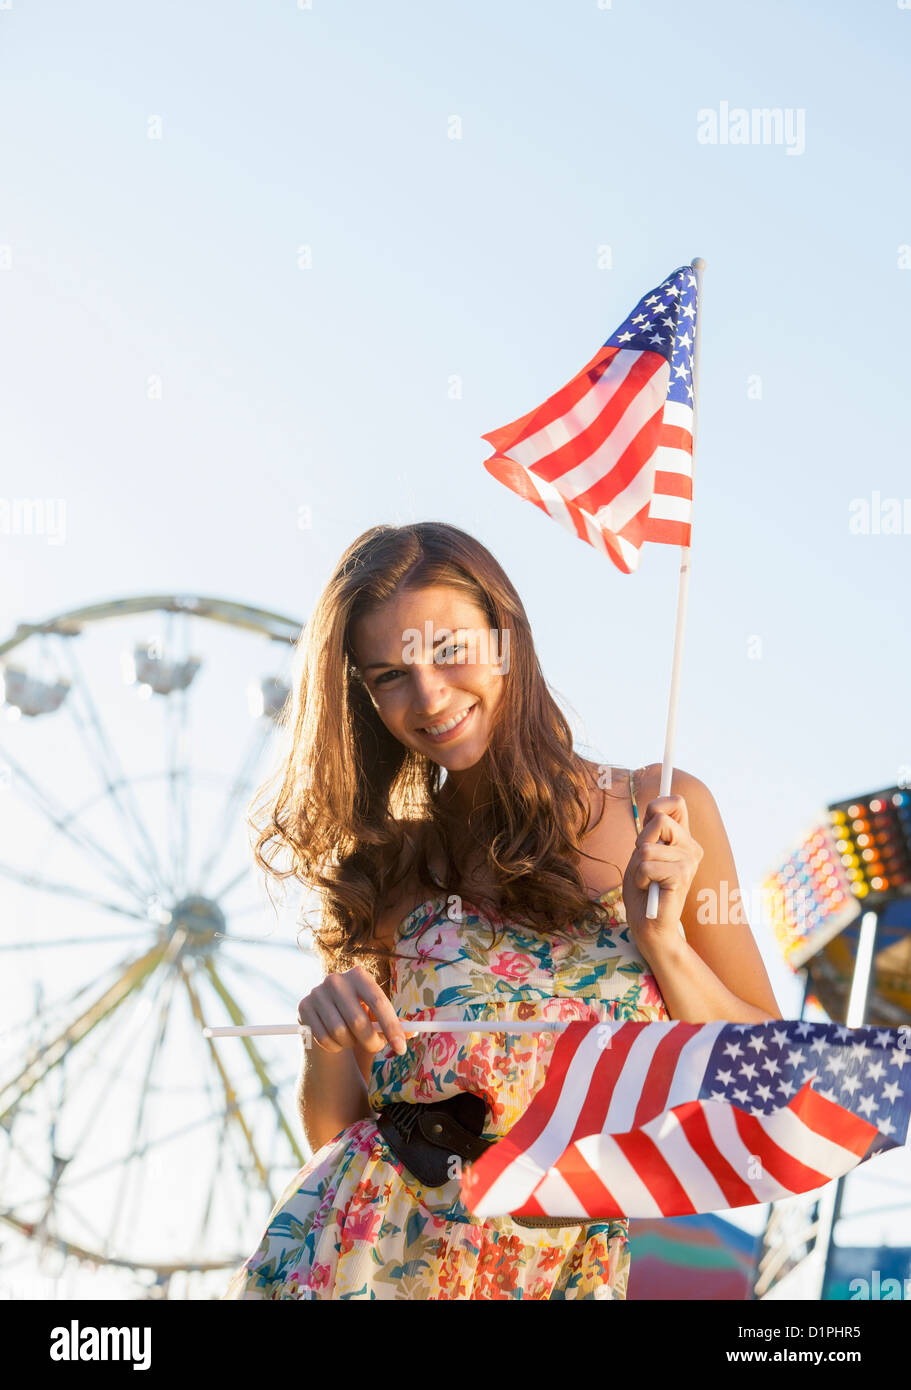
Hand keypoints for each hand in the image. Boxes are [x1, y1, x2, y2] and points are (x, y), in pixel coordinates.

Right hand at [297, 965, 416, 1056]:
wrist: (325, 1011)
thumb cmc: (359, 1012)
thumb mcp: (375, 1012)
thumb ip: (394, 1022)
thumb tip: (413, 1032)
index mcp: (359, 975)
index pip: (379, 1002)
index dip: (391, 1027)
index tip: (401, 1048)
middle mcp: (336, 980)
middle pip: (358, 1021)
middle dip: (372, 1041)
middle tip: (376, 1048)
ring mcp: (317, 992)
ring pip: (340, 1033)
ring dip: (351, 1044)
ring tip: (353, 1039)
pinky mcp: (304, 1007)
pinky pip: (323, 1039)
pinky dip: (335, 1047)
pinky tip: (337, 1040)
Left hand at [622, 793, 703, 954]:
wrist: (648, 924)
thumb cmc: (642, 888)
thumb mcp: (641, 853)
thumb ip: (649, 832)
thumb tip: (656, 812)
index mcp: (683, 839)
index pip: (676, 803)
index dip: (657, 807)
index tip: (647, 828)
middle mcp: (691, 847)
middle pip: (658, 820)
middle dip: (640, 843)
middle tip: (644, 865)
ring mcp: (690, 861)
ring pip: (646, 847)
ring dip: (637, 866)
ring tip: (647, 881)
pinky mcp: (682, 876)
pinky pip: (646, 865)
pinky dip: (639, 878)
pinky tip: (650, 889)